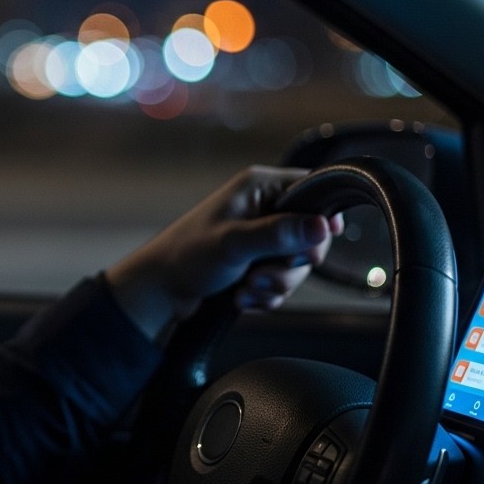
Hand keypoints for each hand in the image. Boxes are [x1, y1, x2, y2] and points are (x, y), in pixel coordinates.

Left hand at [106, 165, 343, 342]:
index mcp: (259, 187)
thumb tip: (321, 226)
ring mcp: (261, 236)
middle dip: (289, 265)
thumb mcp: (233, 244)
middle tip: (263, 274)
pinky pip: (282, 281)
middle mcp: (263, 207)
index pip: (312, 188)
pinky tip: (242, 296)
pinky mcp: (257, 261)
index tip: (316, 244)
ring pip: (296, 264)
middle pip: (310, 235)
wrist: (160, 290)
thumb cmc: (186, 256)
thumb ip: (277, 234)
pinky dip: (266, 294)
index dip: (323, 217)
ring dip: (274, 284)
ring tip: (246, 287)